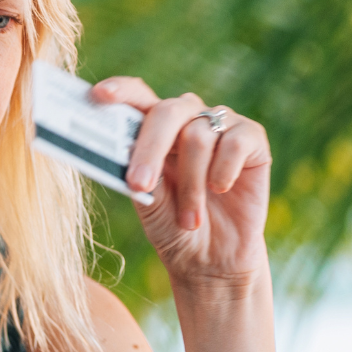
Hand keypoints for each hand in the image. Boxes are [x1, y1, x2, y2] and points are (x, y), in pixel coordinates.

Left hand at [90, 78, 270, 290]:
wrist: (214, 260)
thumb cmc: (174, 228)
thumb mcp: (148, 203)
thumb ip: (138, 171)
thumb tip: (122, 148)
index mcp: (155, 128)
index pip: (138, 97)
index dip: (121, 91)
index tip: (100, 95)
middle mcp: (189, 118)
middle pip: (167, 112)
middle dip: (150, 150)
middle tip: (139, 185)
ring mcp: (221, 125)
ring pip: (198, 136)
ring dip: (190, 186)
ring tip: (190, 220)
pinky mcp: (252, 138)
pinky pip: (234, 143)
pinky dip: (223, 172)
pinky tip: (221, 191)